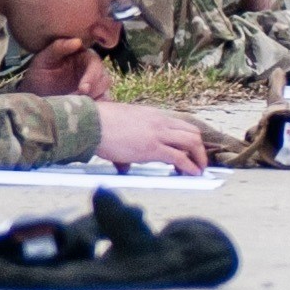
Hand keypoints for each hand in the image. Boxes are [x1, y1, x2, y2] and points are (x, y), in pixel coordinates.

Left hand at [17, 37, 111, 99]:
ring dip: (94, 99)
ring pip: (104, 91)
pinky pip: (103, 103)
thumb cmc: (39, 73)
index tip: (83, 88)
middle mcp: (92, 70)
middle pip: (104, 78)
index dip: (92, 76)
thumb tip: (77, 41)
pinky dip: (98, 108)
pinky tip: (87, 112)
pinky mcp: (93, 99)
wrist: (33, 93)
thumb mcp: (44, 59)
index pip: (95, 63)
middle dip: (94, 90)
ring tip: (77, 106)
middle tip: (79, 99)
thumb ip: (59, 47)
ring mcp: (94, 86)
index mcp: (83, 56)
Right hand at [92, 102, 211, 171]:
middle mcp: (159, 122)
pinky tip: (192, 174)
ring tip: (198, 169)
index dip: (187, 138)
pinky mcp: (152, 149)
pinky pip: (180, 158)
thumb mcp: (118, 126)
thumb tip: (123, 165)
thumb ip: (125, 142)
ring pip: (192, 142)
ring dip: (199, 157)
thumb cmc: (97, 123)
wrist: (90, 123)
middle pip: (192, 132)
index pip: (179, 125)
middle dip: (199, 148)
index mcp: (151, 115)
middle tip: (198, 161)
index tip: (189, 150)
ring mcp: (157, 134)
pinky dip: (190, 167)